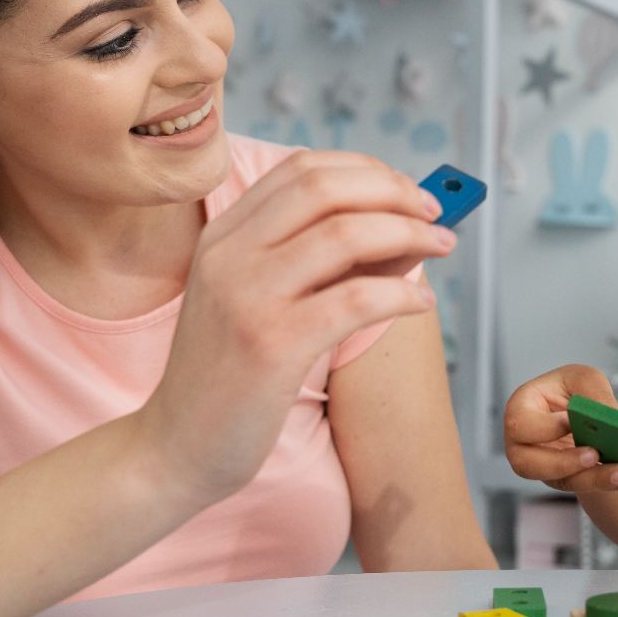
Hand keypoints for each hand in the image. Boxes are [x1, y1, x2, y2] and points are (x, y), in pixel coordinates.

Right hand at [137, 150, 454, 508]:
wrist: (176, 447)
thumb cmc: (231, 376)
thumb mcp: (259, 301)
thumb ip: (316, 260)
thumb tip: (405, 227)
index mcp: (222, 236)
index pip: (301, 169)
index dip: (365, 170)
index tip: (405, 191)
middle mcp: (228, 254)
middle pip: (324, 188)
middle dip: (392, 192)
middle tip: (434, 214)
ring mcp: (245, 296)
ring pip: (344, 234)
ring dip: (408, 235)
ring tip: (441, 247)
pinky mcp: (270, 345)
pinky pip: (355, 299)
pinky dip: (400, 292)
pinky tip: (421, 303)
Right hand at [503, 365, 617, 491]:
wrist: (584, 414)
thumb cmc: (575, 390)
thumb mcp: (585, 380)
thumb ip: (595, 396)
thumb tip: (609, 420)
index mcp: (520, 407)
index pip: (521, 424)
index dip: (545, 427)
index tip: (571, 422)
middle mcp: (522, 442)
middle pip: (527, 464)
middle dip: (563, 462)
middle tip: (595, 455)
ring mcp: (539, 465)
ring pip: (557, 480)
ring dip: (592, 478)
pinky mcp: (562, 479)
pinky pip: (580, 485)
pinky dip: (605, 482)